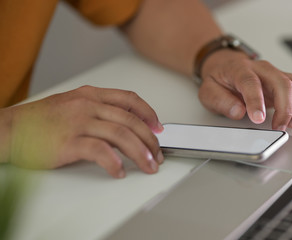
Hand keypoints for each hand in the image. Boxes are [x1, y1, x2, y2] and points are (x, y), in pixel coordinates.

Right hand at [1, 86, 163, 177]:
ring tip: (149, 166)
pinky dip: (114, 162)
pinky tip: (120, 171)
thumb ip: (98, 111)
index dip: (148, 113)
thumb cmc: (41, 121)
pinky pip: (99, 151)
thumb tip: (126, 125)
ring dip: (140, 153)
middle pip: (130, 120)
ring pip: (121, 134)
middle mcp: (87, 105)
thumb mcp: (73, 105)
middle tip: (158, 154)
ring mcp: (78, 122)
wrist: (9, 129)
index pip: (129, 99)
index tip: (158, 127)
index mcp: (90, 95)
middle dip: (149, 140)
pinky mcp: (68, 142)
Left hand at [198, 50, 291, 129]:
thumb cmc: (219, 80)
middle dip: (285, 108)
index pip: (251, 82)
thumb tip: (238, 111)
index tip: (258, 119)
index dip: (256, 102)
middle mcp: (262, 69)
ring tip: (290, 124)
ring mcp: (276, 74)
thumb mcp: (208, 91)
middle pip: (282, 83)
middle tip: (278, 127)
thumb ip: (221, 101)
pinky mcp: (286, 81)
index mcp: (240, 70)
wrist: (226, 66)